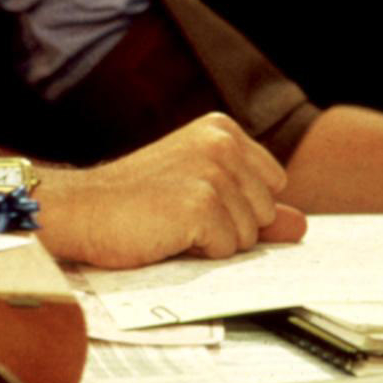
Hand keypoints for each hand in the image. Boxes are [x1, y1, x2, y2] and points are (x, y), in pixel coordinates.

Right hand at [41, 113, 307, 268]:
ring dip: (211, 241)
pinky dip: (198, 253)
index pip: (274, 185)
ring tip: (169, 222)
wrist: (82, 209)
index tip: (191, 198)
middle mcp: (222, 143)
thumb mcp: (200, 194)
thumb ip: (254, 206)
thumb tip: (300, 225)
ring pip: (249, 236)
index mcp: (223, 129)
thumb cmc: (135, 202)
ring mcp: (213, 172)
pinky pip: (227, 250)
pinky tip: (165, 232)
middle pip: (266, 212)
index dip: (237, 206)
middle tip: (176, 212)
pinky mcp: (201, 204)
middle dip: (229, 226)